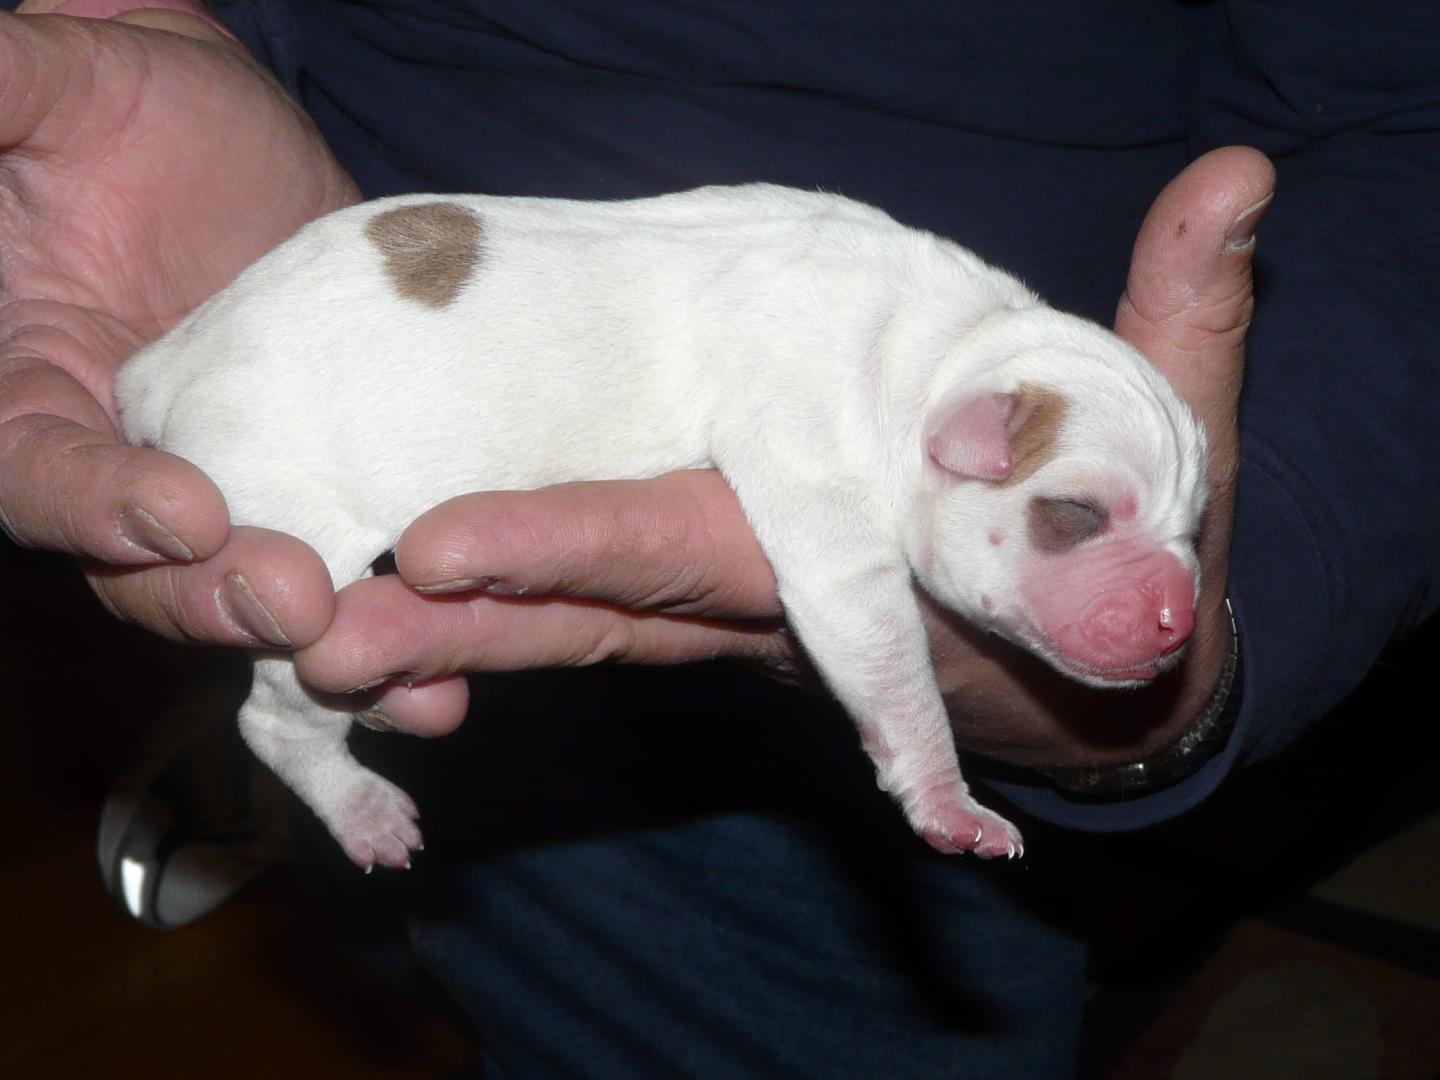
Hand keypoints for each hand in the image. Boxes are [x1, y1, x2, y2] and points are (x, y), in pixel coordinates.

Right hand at [0, 5, 356, 650]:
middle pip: (150, 575)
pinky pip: (355, 571)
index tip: (182, 512)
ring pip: (258, 595)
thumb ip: (7, 96)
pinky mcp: (334, 489)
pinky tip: (456, 664)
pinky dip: (402, 625)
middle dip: (221, 598)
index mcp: (34, 399)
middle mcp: (127, 469)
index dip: (94, 509)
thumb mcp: (58, 93)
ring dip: (328, 643)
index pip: (38, 479)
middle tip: (300, 603)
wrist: (234, 142)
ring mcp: (239, 487)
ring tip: (409, 672)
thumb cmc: (128, 108)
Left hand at [297, 147, 1275, 767]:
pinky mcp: (702, 587)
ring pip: (563, 624)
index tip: (438, 548)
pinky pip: (581, 614)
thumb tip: (1235, 183)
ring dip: (437, 638)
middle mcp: (763, 585)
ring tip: (301, 626)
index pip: (697, 546)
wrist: (1096, 620)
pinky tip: (381, 610)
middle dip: (454, 622)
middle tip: (302, 616)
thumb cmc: (1128, 525)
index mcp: (844, 545)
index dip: (576, 545)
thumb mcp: (1169, 425)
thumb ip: (1182, 316)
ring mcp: (722, 596)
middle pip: (585, 603)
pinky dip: (488, 624)